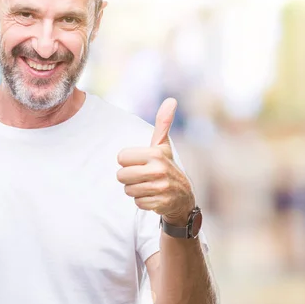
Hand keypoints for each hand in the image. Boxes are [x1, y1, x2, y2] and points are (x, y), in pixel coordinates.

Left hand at [117, 98, 195, 224]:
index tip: (141, 163)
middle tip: (143, 176)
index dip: (128, 162)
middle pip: (121, 176)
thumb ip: (163, 122)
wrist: (183, 196)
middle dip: (129, 178)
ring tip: (149, 186)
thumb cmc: (167, 166)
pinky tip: (153, 196)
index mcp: (155, 154)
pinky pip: (137, 203)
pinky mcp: (160, 203)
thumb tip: (171, 100)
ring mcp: (160, 188)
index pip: (121, 158)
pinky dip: (143, 201)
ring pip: (128, 190)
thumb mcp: (163, 145)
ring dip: (136, 190)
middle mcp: (159, 170)